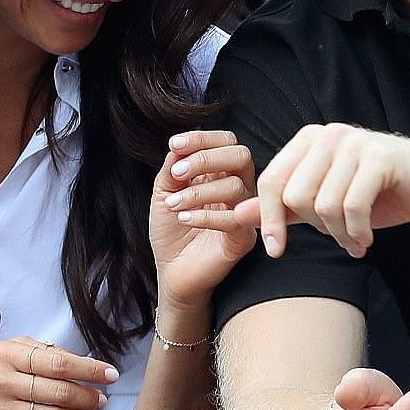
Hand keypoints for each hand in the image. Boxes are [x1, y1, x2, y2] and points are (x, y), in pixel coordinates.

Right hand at [0, 337, 118, 409]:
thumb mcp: (2, 351)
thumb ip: (37, 351)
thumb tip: (76, 360)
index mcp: (7, 355)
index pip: (59, 362)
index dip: (89, 369)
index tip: (110, 373)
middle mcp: (1, 381)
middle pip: (59, 391)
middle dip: (88, 395)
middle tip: (102, 397)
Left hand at [150, 129, 256, 310]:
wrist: (172, 272)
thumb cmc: (171, 231)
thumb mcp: (164, 193)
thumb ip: (172, 168)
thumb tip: (178, 145)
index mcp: (221, 172)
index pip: (226, 141)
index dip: (202, 138)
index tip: (174, 145)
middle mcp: (238, 187)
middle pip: (241, 156)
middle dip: (206, 158)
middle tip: (177, 173)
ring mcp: (244, 212)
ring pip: (236, 187)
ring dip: (198, 192)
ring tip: (174, 205)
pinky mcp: (244, 238)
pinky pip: (235, 219)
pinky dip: (206, 215)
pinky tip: (184, 219)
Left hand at [233, 123, 409, 256]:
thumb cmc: (383, 193)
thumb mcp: (325, 203)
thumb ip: (282, 207)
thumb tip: (237, 215)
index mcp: (310, 140)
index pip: (271, 180)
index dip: (270, 219)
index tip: (277, 251)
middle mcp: (328, 134)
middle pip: (294, 195)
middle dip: (314, 228)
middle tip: (338, 239)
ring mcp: (354, 142)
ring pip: (323, 204)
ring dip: (339, 235)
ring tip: (355, 242)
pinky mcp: (379, 157)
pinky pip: (351, 207)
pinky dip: (357, 232)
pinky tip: (367, 238)